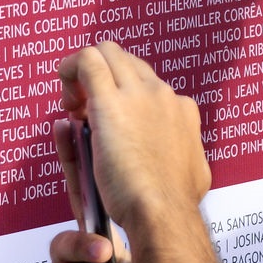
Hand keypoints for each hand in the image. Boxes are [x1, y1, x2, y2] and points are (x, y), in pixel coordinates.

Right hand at [40, 117, 138, 262]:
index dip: (68, 158)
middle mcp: (67, 262)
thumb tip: (176, 170)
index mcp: (91, 238)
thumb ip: (150, 220)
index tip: (68, 124)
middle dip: (86, 246)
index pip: (76, 193)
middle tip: (111, 250)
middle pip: (63, 242)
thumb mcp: (145, 259)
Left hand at [57, 41, 209, 223]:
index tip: (108, 123)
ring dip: (84, 72)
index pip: (146, 84)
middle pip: (125, 61)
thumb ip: (186, 153)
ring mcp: (138, 94)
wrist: (164, 210)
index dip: (122, 97)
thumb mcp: (195, 169)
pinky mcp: (110, 102)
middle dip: (101, 77)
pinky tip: (67, 102)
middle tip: (83, 111)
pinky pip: (88, 61)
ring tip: (74, 107)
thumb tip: (187, 154)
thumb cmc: (176, 202)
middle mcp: (162, 94)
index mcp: (181, 109)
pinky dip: (70, 69)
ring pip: (106, 52)